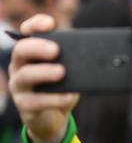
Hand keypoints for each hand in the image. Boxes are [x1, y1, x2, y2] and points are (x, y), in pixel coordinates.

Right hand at [8, 14, 78, 142]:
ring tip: (62, 72)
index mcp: (30, 54)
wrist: (54, 117)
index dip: (35, 25)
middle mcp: (19, 67)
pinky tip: (68, 97)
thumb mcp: (69, 71)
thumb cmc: (61, 88)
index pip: (26, 33)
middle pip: (21, 51)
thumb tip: (100, 55)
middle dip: (38, 47)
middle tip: (56, 50)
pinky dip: (54, 99)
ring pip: (25, 76)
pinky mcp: (25, 106)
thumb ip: (76, 60)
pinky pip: (36, 102)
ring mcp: (19, 86)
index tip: (50, 24)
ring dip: (44, 72)